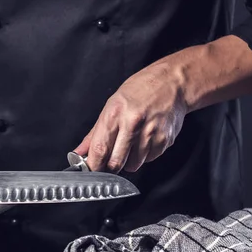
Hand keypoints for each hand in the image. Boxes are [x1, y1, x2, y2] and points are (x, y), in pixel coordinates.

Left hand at [74, 62, 188, 172]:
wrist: (172, 83)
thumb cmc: (141, 91)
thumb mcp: (112, 105)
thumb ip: (94, 133)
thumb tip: (79, 152)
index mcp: (115, 114)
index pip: (99, 149)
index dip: (93, 165)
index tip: (92, 168)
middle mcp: (133, 123)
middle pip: (116, 163)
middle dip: (110, 167)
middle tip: (110, 159)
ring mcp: (150, 133)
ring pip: (133, 165)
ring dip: (129, 160)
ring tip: (132, 142)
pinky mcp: (165, 140)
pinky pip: (149, 160)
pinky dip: (144, 155)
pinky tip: (145, 139)